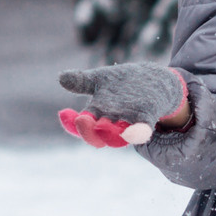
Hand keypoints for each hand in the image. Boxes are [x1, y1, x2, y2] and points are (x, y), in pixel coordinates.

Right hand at [57, 64, 189, 146]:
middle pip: (97, 135)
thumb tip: (61, 78)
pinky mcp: (147, 118)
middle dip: (88, 131)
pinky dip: (136, 134)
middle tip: (81, 121)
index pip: (81, 124)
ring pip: (117, 137)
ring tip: (101, 126)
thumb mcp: (101, 78)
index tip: (65, 114)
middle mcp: (112, 121)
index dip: (71, 123)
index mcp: (98, 112)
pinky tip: (131, 132)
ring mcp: (129, 122)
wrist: (154, 79)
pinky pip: (141, 131)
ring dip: (109, 134)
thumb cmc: (123, 82)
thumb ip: (81, 80)